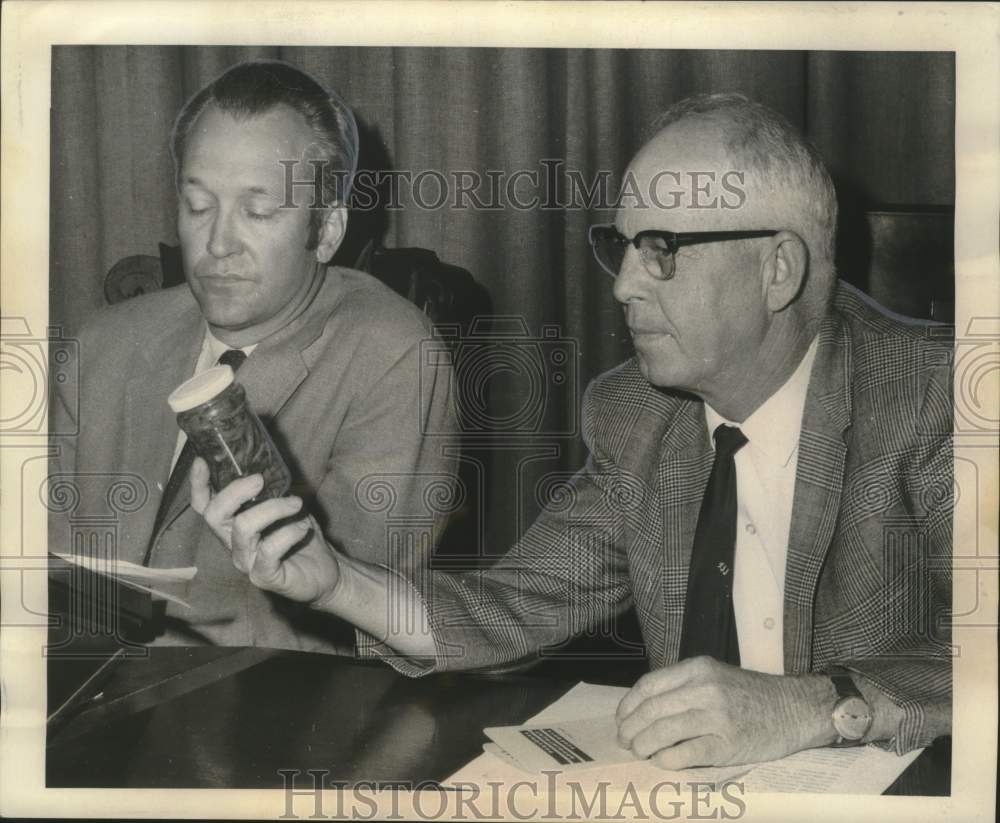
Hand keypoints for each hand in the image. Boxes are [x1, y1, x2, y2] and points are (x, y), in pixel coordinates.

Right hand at [190, 457, 340, 605]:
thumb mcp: (287, 505)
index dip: (198, 484)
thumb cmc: (301, 535)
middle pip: (214, 515)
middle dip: (235, 491)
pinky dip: (288, 533)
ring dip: (273, 508)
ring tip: (296, 503)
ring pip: (243, 527)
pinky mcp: (264, 576)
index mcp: (233, 525)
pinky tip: (302, 528)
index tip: (202, 461)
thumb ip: (272, 489)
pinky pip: (268, 550)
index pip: (205, 506)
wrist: (325, 572)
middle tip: (260, 479)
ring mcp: (246, 562)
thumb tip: (267, 467)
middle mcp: (233, 543)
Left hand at [616, 656, 831, 768]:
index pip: (648, 685)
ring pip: (663, 731)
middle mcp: (705, 688)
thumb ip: (683, 687)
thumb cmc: (751, 696)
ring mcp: (716, 716)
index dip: (628, 705)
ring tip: (639, 752)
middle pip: (652, 709)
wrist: (794, 709)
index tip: (621, 719)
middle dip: (631, 728)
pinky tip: (661, 762)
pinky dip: (666, 760)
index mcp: (698, 669)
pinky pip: (685, 753)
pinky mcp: (727, 744)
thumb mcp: (715, 677)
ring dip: (643, 745)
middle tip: (625, 741)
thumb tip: (643, 710)